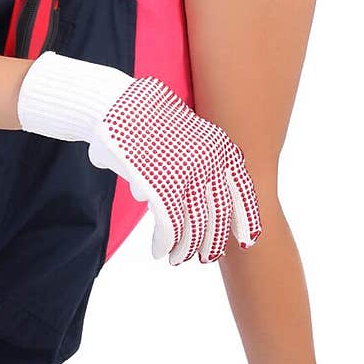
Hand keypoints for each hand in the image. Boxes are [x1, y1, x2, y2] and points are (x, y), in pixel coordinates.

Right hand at [88, 75, 261, 262]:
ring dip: (186, 249)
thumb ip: (194, 168)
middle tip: (208, 257)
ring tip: (179, 259)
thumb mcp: (182, 136)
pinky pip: (169, 226)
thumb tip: (192, 199)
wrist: (114, 105)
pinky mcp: (160, 186)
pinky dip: (165, 243)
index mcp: (219, 147)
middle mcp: (209, 161)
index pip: (242, 191)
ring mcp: (185, 174)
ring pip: (194, 226)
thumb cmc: (144, 120)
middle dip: (214, 241)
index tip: (248, 241)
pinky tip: (159, 251)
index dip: (246, 220)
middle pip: (219, 214)